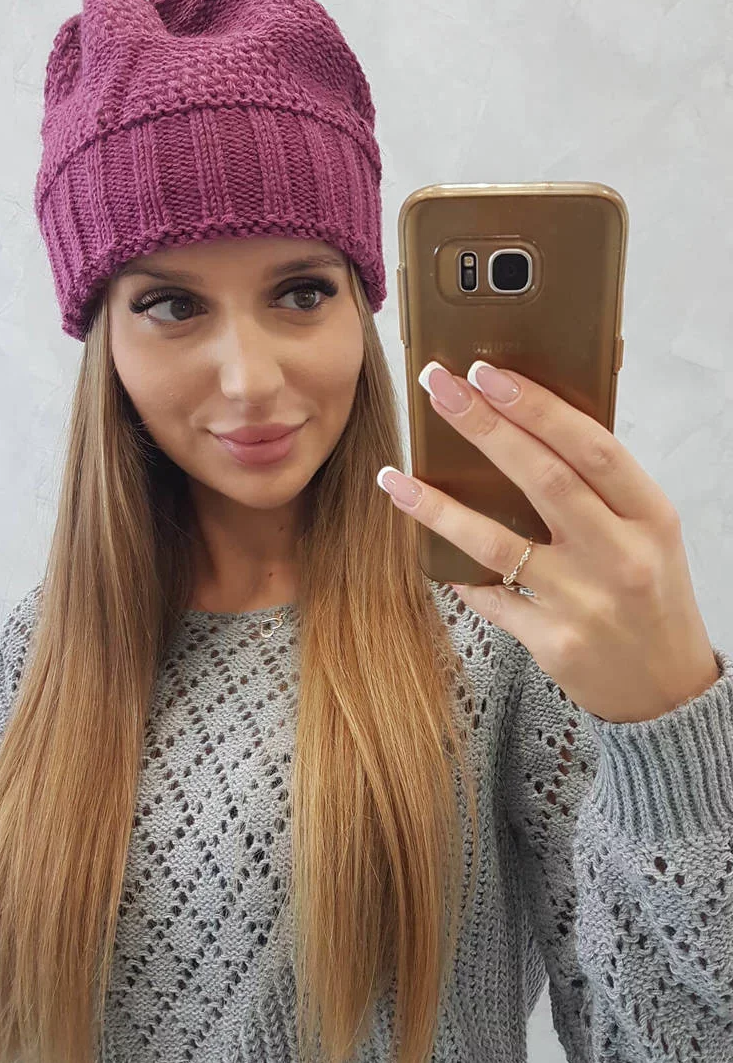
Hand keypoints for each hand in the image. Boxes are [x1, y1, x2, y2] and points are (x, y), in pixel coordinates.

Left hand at [376, 359, 719, 723]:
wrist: (667, 690)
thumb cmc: (651, 595)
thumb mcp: (649, 534)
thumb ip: (602, 489)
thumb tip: (529, 425)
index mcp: (650, 516)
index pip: (592, 446)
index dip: (537, 406)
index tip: (488, 373)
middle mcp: (620, 555)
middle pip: (542, 478)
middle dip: (483, 426)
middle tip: (438, 387)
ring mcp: (585, 601)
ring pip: (496, 541)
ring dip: (438, 506)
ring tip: (394, 477)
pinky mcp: (553, 641)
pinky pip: (489, 597)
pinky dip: (458, 573)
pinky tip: (425, 548)